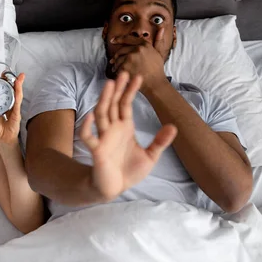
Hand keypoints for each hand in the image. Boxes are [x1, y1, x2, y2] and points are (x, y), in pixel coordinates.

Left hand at [0, 73, 24, 144]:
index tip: (1, 75)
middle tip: (8, 73)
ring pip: (17, 95)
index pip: (4, 91)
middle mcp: (9, 105)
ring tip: (19, 78)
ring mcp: (14, 109)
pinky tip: (18, 89)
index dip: (3, 82)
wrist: (2, 139)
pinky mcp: (17, 115)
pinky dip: (18, 95)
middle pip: (12, 90)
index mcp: (2, 104)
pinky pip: (17, 104)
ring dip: (18, 85)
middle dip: (12, 80)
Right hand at [80, 71, 177, 201]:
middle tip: (122, 72)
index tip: (138, 77)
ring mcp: (103, 138)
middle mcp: (112, 129)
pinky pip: (88, 137)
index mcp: (124, 128)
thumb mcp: (150, 156)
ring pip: (101, 114)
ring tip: (109, 85)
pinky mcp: (96, 151)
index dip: (131, 91)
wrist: (115, 188)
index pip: (126, 105)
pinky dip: (87, 127)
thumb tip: (174, 126)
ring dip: (104, 99)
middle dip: (117, 89)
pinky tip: (90, 116)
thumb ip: (160, 142)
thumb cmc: (129, 171)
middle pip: (113, 104)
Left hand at [109, 28, 168, 93]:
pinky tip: (120, 75)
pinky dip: (117, 71)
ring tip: (117, 69)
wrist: (155, 83)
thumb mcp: (159, 53)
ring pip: (118, 59)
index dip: (119, 39)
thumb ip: (158, 41)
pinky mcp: (125, 66)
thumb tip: (161, 28)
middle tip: (113, 61)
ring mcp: (131, 57)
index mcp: (144, 44)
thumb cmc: (157, 70)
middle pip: (121, 50)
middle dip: (116, 56)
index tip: (113, 40)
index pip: (128, 39)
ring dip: (116, 65)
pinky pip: (117, 67)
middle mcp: (137, 49)